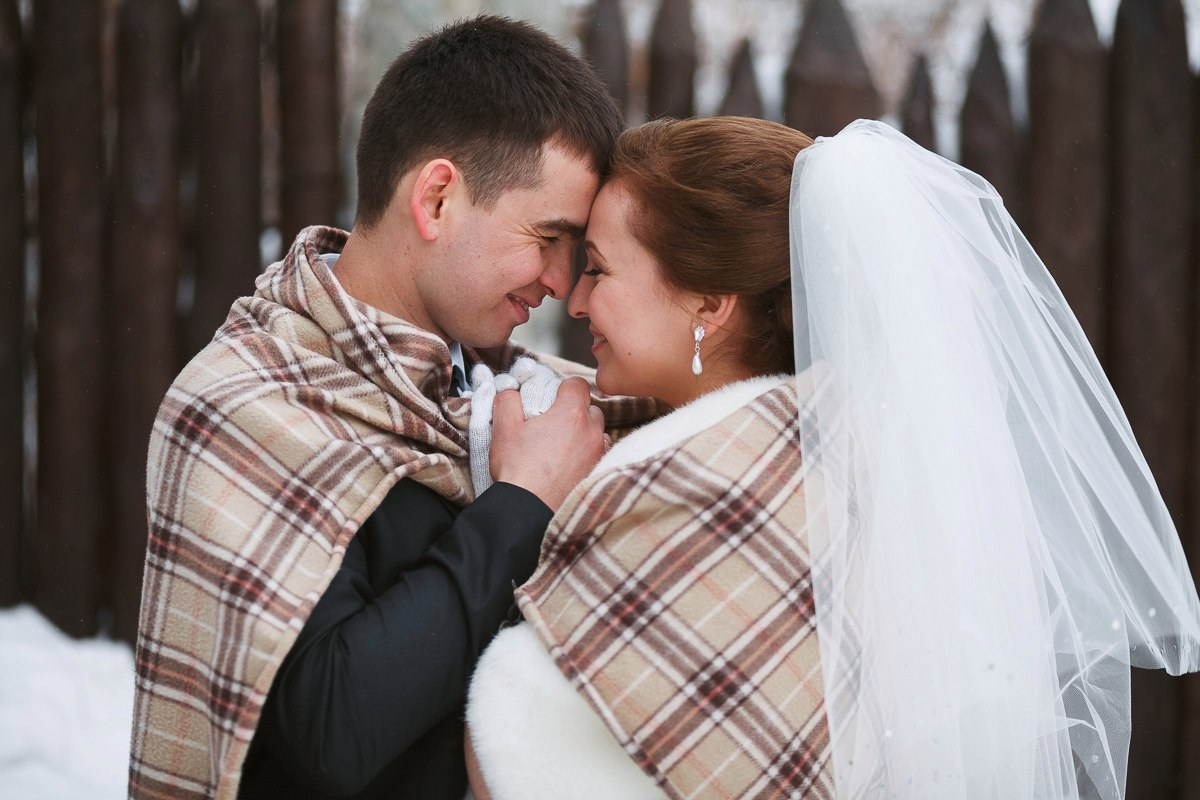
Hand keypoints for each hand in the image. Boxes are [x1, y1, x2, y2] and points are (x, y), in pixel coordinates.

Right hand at [489, 377, 604, 510]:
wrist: (530, 508)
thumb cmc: (518, 469)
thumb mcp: (504, 428)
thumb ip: (508, 401)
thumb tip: (511, 392)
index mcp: (570, 414)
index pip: (578, 384)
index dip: (564, 388)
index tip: (553, 397)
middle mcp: (590, 431)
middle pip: (591, 407)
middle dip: (575, 411)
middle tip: (553, 423)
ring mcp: (597, 453)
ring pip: (597, 431)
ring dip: (584, 432)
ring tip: (561, 444)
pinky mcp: (597, 471)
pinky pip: (598, 453)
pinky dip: (587, 452)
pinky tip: (568, 462)